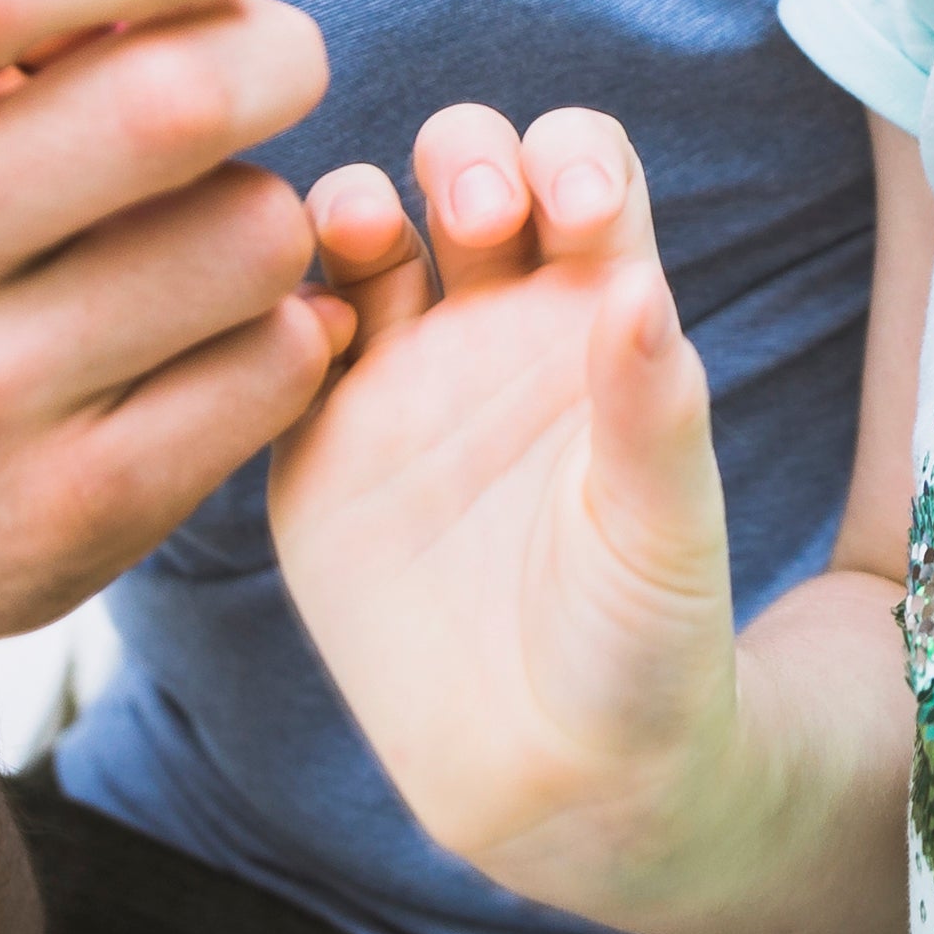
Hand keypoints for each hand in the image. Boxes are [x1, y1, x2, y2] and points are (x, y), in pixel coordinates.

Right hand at [266, 104, 755, 929]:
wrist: (559, 777)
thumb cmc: (647, 647)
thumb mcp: (665, 527)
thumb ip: (652, 409)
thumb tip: (639, 283)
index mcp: (599, 320)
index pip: (582, 168)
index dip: (573, 156)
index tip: (576, 207)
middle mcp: (497, 327)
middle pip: (465, 168)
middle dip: (463, 158)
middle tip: (472, 216)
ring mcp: (400, 380)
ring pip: (360, 232)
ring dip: (355, 204)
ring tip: (364, 237)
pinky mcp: (316, 448)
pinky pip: (273, 344)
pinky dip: (268, 309)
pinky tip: (295, 337)